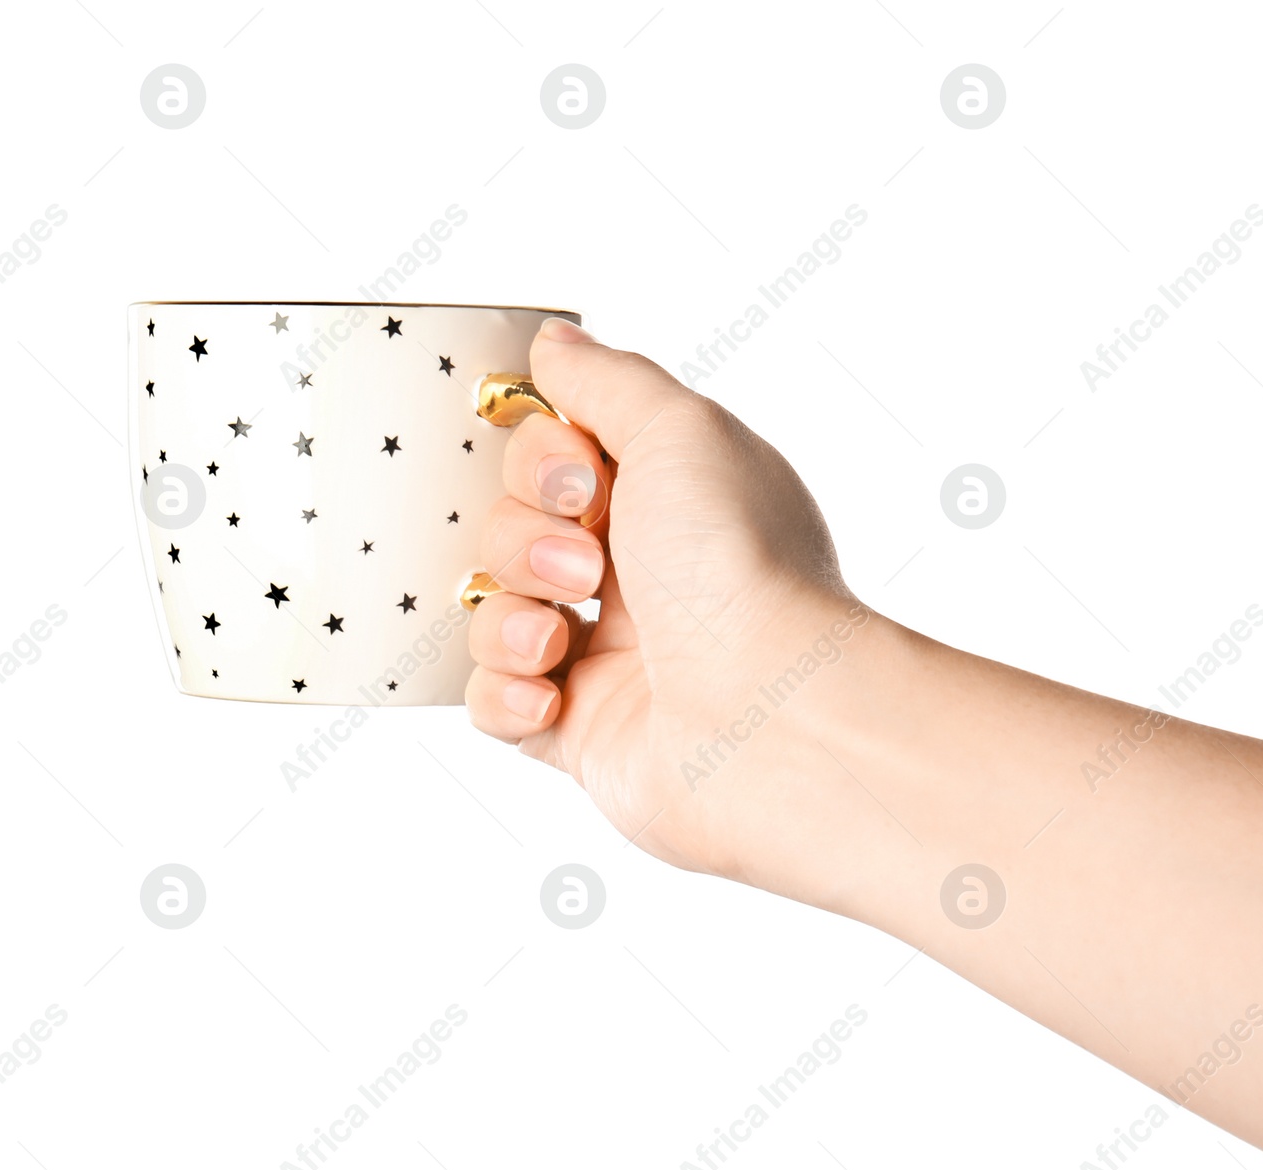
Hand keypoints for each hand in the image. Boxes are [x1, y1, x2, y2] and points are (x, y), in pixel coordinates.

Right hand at [466, 317, 864, 875]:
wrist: (770, 717)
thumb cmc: (742, 571)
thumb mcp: (684, 432)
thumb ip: (611, 382)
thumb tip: (556, 343)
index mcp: (670, 502)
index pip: (555, 457)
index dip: (540, 461)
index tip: (581, 481)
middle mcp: (642, 576)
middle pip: (511, 529)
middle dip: (526, 541)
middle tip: (590, 568)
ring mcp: (609, 658)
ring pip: (493, 612)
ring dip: (509, 616)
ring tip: (562, 641)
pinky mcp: (582, 733)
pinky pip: (492, 703)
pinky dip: (505, 694)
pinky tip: (552, 696)